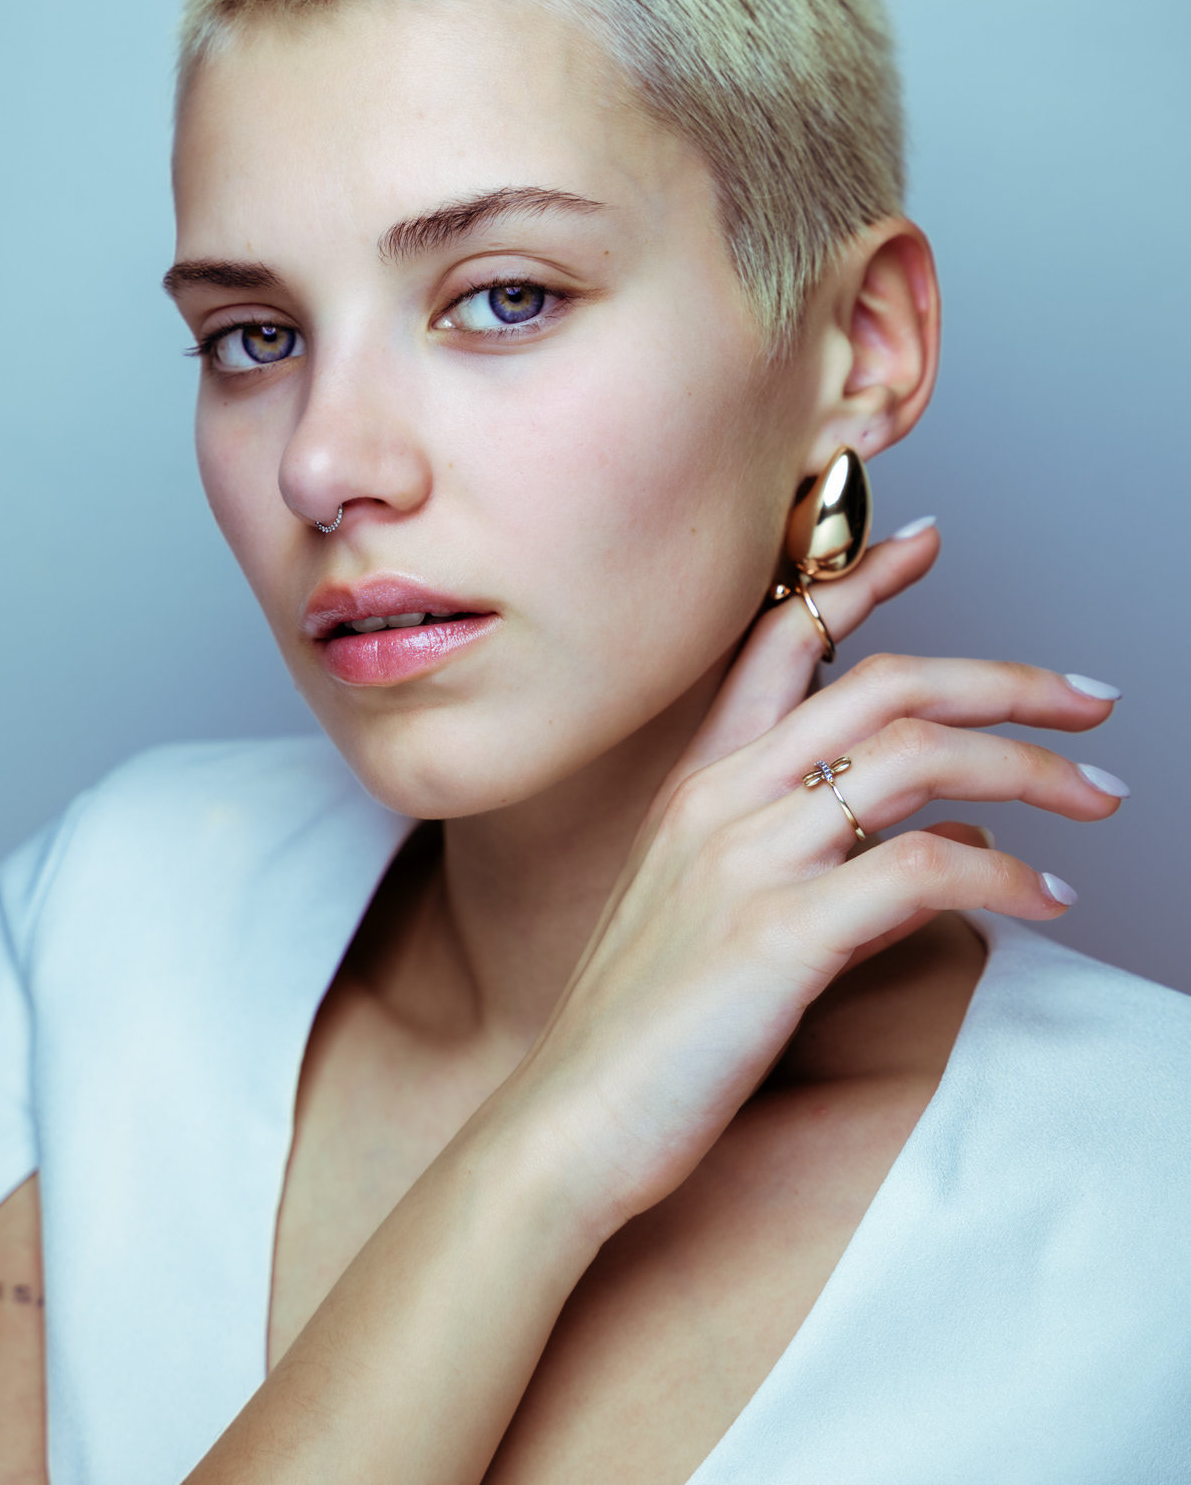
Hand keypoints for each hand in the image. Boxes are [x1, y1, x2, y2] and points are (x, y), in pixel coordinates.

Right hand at [500, 578, 1122, 1239]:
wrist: (567, 1125)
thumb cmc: (644, 1028)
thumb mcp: (722, 915)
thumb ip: (829, 856)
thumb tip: (949, 828)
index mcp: (699, 782)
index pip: (783, 639)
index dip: (859, 578)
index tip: (928, 539)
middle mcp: (720, 799)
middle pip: (886, 685)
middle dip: (1006, 681)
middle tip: (1093, 699)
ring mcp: (744, 861)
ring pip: (916, 757)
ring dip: (1030, 767)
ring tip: (1098, 798)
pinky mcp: (776, 937)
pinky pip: (924, 868)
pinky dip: (1006, 871)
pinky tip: (1047, 897)